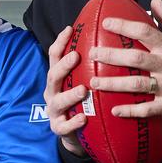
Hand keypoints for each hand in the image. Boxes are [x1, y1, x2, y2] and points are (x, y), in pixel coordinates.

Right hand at [45, 27, 87, 156]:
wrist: (75, 134)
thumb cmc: (81, 102)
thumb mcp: (81, 81)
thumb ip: (89, 66)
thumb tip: (109, 40)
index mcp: (57, 78)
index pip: (54, 56)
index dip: (60, 42)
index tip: (70, 29)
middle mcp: (52, 92)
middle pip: (53, 76)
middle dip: (63, 66)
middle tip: (75, 56)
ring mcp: (54, 111)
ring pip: (58, 101)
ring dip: (70, 95)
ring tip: (83, 90)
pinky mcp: (59, 128)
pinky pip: (64, 126)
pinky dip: (73, 123)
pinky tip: (83, 119)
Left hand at [89, 0, 161, 120]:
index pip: (145, 32)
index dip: (125, 26)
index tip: (106, 23)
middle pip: (136, 58)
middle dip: (112, 55)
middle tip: (92, 54)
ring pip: (137, 84)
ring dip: (114, 84)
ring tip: (93, 82)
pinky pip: (147, 108)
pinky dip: (130, 110)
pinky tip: (114, 110)